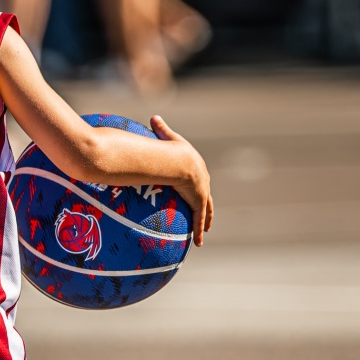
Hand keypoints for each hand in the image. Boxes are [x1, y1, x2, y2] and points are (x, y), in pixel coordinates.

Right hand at [151, 114, 213, 245]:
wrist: (178, 160)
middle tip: (205, 214)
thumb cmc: (171, 148)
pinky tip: (199, 242)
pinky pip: (199, 220)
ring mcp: (202, 192)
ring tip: (204, 231)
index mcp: (195, 167)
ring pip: (206, 211)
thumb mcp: (166, 137)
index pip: (198, 178)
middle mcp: (203, 180)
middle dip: (206, 205)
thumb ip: (161, 129)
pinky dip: (199, 231)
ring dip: (206, 221)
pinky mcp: (199, 202)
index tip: (196, 191)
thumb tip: (153, 117)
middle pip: (206, 196)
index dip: (198, 186)